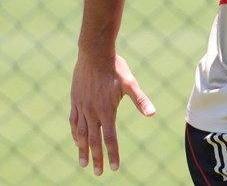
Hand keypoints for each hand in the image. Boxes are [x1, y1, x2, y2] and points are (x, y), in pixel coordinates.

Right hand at [69, 54, 154, 175]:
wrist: (94, 53)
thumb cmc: (115, 68)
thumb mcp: (130, 83)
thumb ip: (140, 100)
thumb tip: (152, 114)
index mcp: (106, 110)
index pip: (109, 138)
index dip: (112, 154)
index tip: (115, 168)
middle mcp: (92, 111)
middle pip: (94, 140)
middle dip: (96, 158)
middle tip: (98, 173)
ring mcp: (81, 106)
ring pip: (81, 134)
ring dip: (82, 150)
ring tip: (83, 163)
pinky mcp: (75, 100)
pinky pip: (73, 121)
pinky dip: (75, 133)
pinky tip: (77, 140)